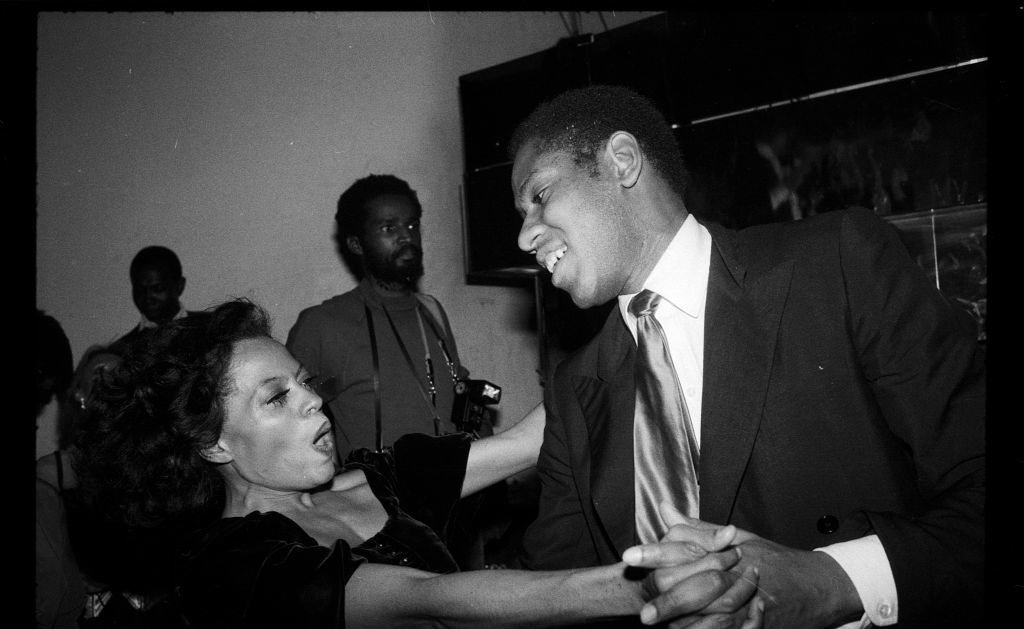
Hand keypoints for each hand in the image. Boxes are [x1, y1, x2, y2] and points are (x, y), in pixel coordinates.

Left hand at [630, 503, 860, 628]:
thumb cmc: (773, 559)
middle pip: (692, 588)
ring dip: (683, 625)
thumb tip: (662, 507)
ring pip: (709, 618)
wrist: (817, 586)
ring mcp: (746, 604)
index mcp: (726, 550)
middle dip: (666, 602)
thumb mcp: (737, 537)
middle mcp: (735, 575)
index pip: (684, 547)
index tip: (629, 557)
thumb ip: (696, 528)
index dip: (655, 553)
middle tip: (643, 614)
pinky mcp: (755, 625)